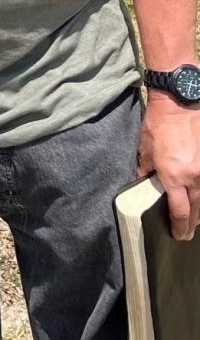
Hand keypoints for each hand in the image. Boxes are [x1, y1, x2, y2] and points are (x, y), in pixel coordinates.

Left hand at [138, 95, 199, 238]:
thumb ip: (146, 169)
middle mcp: (193, 177)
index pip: (179, 211)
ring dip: (199, 212)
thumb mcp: (145, 148)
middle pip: (196, 210)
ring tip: (193, 221)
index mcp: (173, 176)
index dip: (179, 226)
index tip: (178, 235)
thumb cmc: (159, 124)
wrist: (179, 104)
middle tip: (186, 235)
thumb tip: (144, 182)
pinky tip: (199, 199)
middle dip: (191, 225)